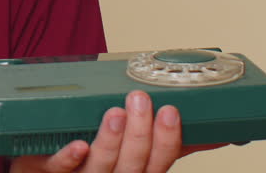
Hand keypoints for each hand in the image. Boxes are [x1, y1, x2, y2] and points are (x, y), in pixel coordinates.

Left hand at [9, 90, 227, 172]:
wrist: (45, 171)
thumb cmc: (99, 161)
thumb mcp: (139, 153)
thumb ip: (168, 142)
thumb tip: (220, 132)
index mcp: (137, 172)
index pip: (159, 163)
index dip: (167, 141)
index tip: (171, 111)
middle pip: (133, 165)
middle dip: (140, 135)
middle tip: (141, 99)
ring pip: (102, 166)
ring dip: (111, 140)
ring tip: (116, 112)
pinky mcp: (49, 171)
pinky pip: (61, 168)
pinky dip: (70, 158)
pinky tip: (78, 145)